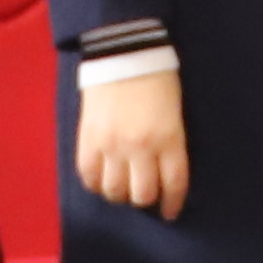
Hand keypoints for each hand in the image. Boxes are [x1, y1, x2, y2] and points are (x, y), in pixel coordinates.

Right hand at [75, 68, 190, 216]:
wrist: (122, 50)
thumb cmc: (156, 78)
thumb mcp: (174, 112)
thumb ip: (169, 143)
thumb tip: (161, 172)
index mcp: (169, 138)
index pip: (173, 184)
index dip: (172, 204)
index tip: (170, 212)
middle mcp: (140, 147)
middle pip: (142, 195)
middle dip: (145, 199)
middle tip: (144, 193)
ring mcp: (111, 145)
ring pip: (114, 191)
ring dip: (119, 194)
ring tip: (121, 185)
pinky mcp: (88, 139)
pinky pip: (88, 176)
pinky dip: (95, 183)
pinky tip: (101, 179)